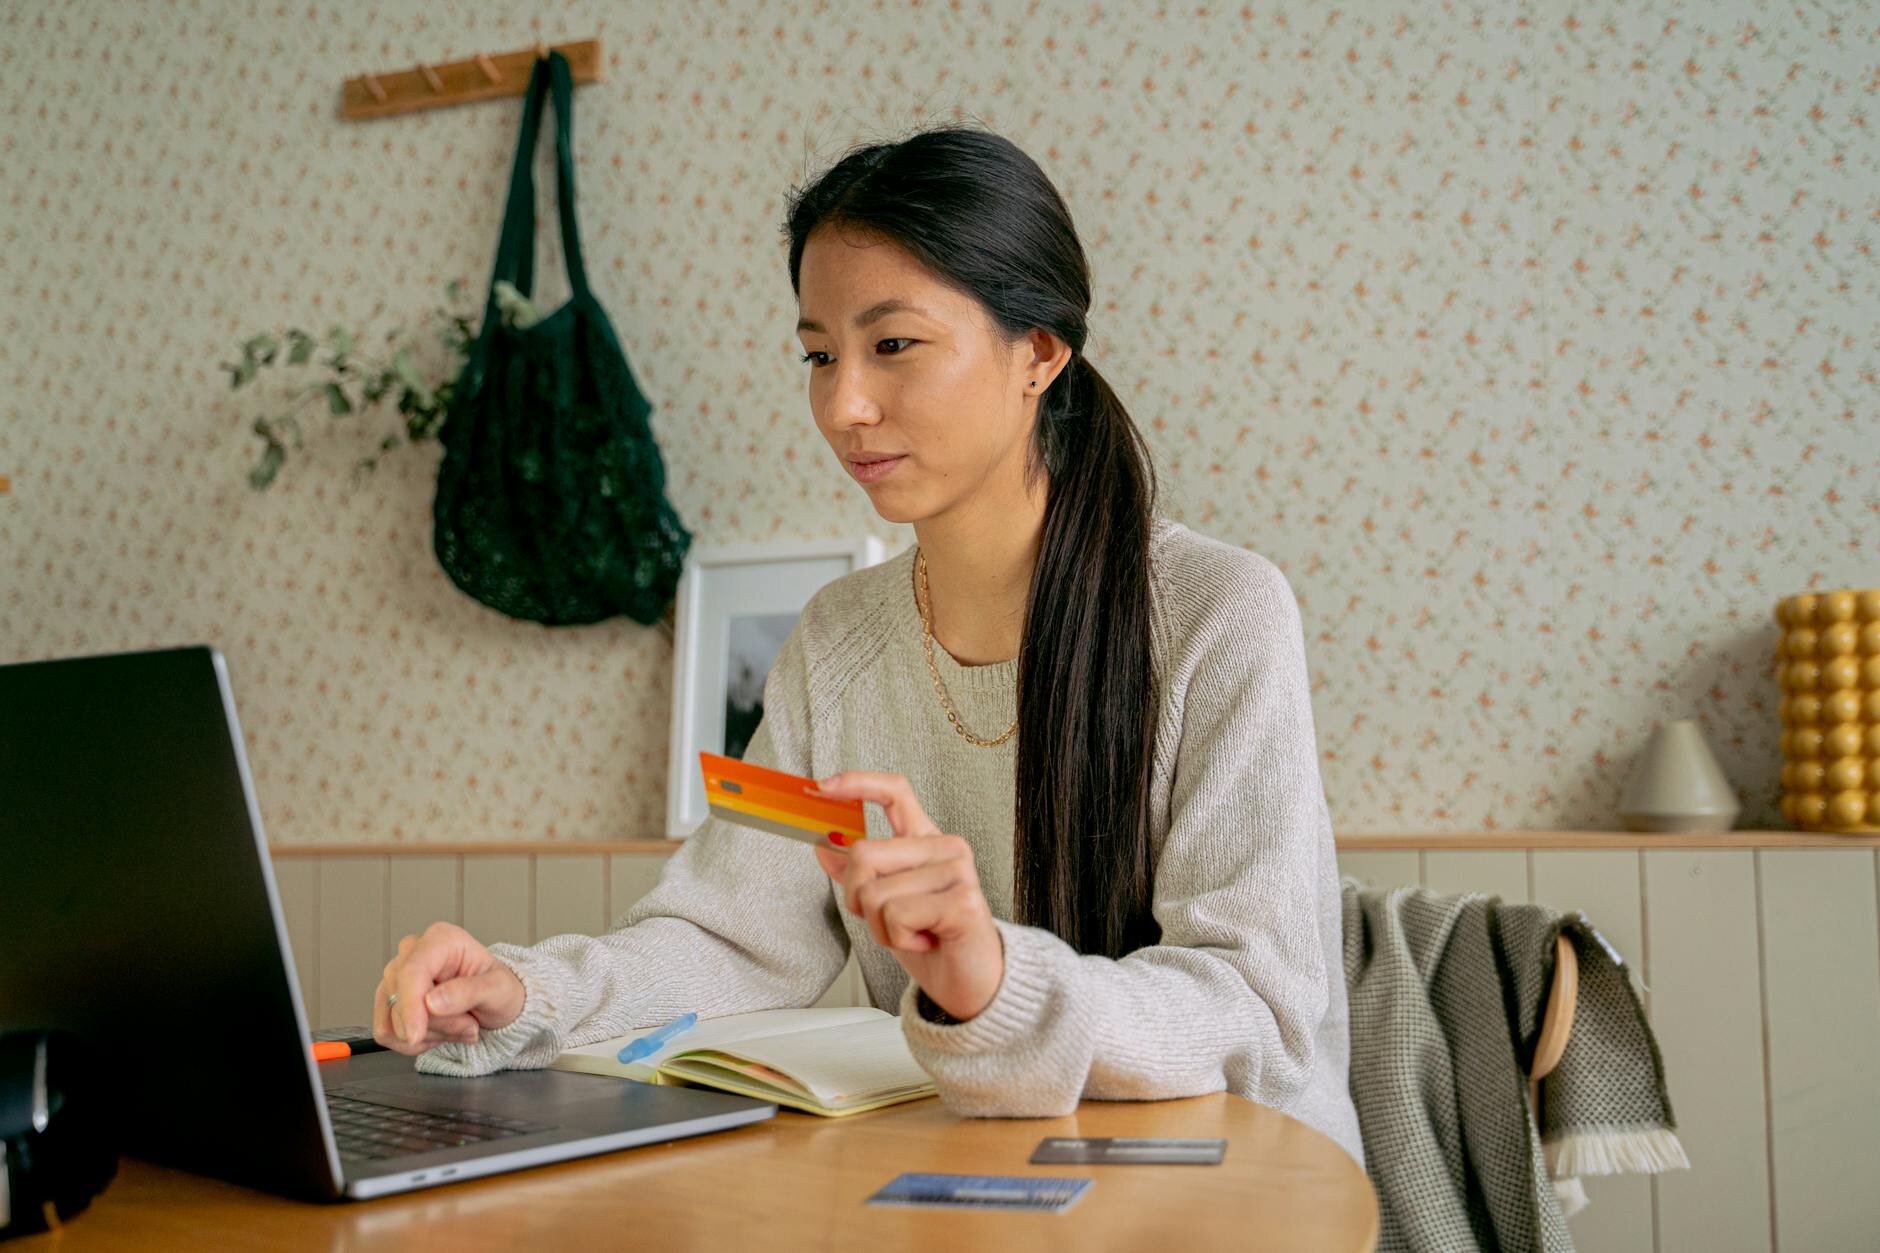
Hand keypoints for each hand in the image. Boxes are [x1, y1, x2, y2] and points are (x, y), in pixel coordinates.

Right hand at [372, 921, 526, 1054]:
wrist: (492, 1004)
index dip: (410, 1006)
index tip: (415, 1035)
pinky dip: (416, 1042)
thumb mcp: (498, 989)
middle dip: (437, 1025)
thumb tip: (431, 1002)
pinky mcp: (387, 1000)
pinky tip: (440, 1032)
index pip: (411, 972)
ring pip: (393, 1021)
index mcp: (440, 940)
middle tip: (469, 1025)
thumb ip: (468, 992)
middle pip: (402, 1000)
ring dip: (429, 1035)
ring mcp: (395, 977)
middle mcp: (412, 953)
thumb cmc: (497, 989)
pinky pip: (388, 1033)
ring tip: (458, 1025)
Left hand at [810, 771, 1004, 1021]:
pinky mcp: (962, 900)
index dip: (857, 783)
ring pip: (875, 893)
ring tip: (913, 934)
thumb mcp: (885, 906)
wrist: (972, 984)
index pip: (895, 792)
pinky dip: (899, 939)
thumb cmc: (933, 943)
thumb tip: (823, 845)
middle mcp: (945, 848)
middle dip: (859, 899)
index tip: (823, 788)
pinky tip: (926, 941)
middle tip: (893, 921)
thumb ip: (860, 875)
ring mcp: (957, 871)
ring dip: (881, 928)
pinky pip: (895, 915)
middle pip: (863, 854)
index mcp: (926, 841)